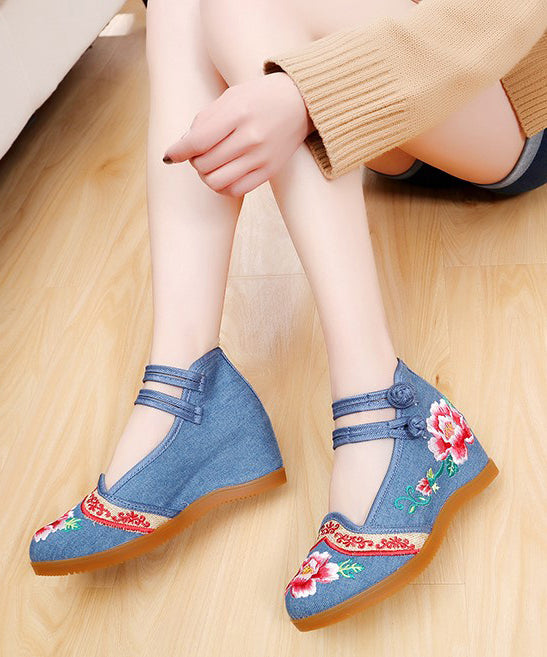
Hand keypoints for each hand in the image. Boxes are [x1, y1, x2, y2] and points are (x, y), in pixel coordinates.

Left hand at [162, 72, 314, 196]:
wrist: (301, 103)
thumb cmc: (260, 97)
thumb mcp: (230, 97)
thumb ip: (205, 120)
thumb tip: (183, 147)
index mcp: (238, 113)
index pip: (197, 142)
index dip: (178, 152)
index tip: (170, 156)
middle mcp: (250, 137)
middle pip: (204, 164)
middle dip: (193, 161)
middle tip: (198, 153)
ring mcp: (261, 157)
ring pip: (216, 181)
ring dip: (206, 176)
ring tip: (209, 165)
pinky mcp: (269, 171)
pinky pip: (235, 190)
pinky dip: (222, 186)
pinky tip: (223, 174)